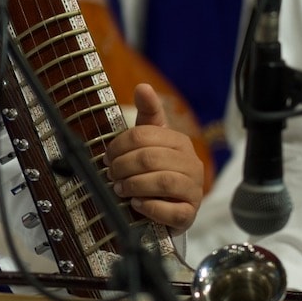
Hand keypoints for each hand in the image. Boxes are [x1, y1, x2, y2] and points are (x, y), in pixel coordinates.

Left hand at [105, 82, 204, 230]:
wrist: (170, 206)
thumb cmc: (157, 169)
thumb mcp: (151, 140)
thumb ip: (148, 114)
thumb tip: (143, 86)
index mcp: (180, 141)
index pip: (144, 136)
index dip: (119, 146)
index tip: (107, 157)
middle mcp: (192, 164)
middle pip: (151, 158)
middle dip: (123, 167)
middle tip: (110, 175)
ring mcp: (194, 190)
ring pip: (164, 182)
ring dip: (134, 186)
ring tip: (120, 189)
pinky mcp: (190, 214)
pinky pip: (172, 211)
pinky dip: (150, 207)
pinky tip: (136, 204)